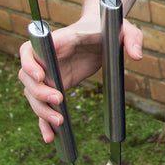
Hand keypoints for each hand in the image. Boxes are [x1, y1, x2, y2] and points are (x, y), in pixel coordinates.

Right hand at [18, 16, 142, 143]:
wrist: (102, 31)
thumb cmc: (110, 27)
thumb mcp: (125, 28)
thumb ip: (132, 38)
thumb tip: (137, 57)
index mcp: (60, 40)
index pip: (30, 50)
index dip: (30, 63)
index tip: (41, 76)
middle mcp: (49, 57)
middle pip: (27, 77)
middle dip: (39, 92)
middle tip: (59, 100)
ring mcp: (50, 72)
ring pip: (32, 94)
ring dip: (41, 110)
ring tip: (59, 122)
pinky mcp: (57, 84)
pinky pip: (43, 105)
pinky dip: (43, 121)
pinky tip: (51, 137)